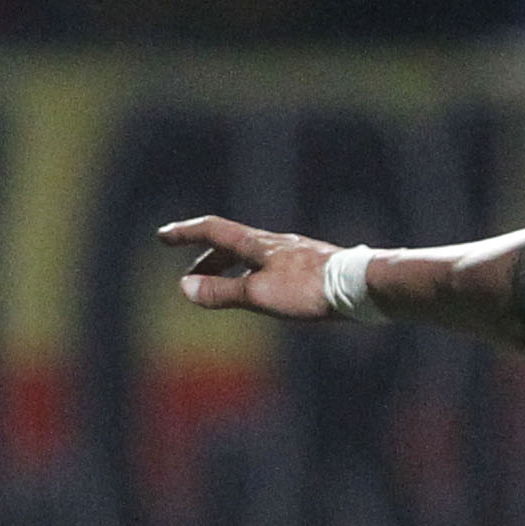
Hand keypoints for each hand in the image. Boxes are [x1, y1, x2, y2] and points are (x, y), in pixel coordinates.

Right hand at [170, 215, 351, 319]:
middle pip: (231, 245)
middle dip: (206, 260)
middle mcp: (275, 243)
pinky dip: (254, 278)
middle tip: (189, 277)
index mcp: (257, 244)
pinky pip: (271, 268)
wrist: (361, 286)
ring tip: (222, 289)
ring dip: (231, 270)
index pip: (212, 230)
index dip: (185, 233)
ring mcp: (295, 254)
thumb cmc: (310, 290)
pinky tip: (265, 293)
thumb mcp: (258, 294)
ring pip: (253, 258)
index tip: (163, 236)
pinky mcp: (312, 268)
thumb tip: (184, 288)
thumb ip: (222, 292)